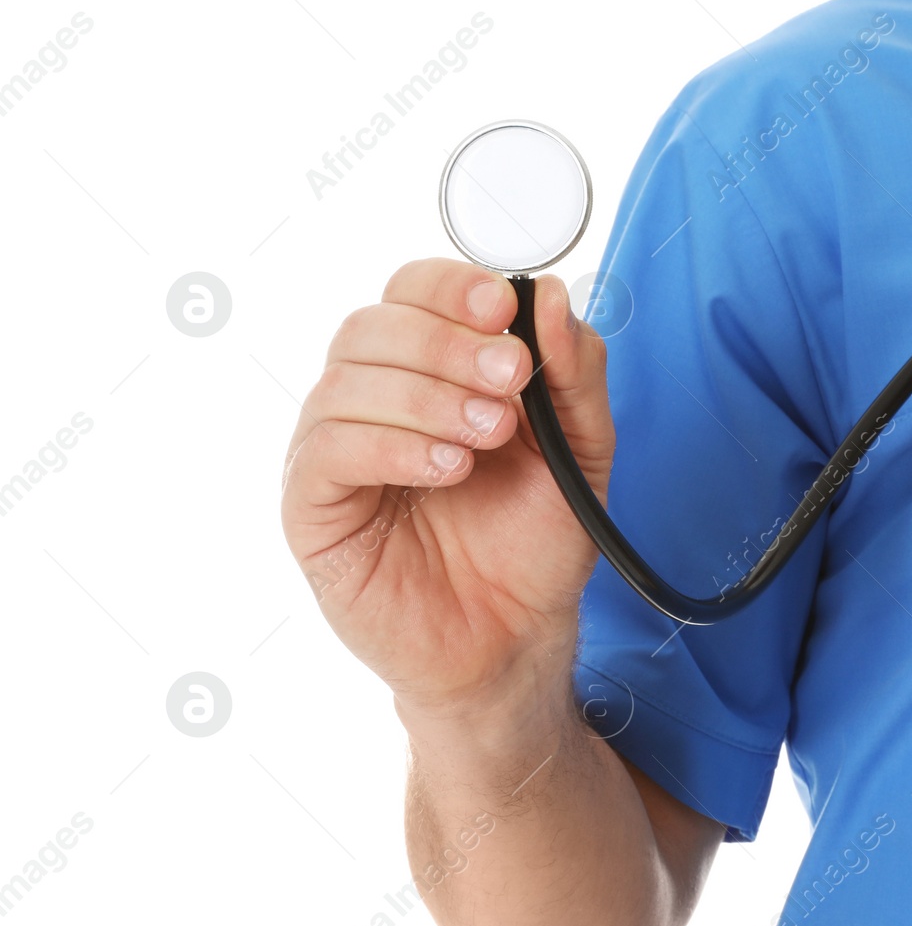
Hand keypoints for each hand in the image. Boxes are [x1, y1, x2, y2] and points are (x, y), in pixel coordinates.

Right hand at [281, 260, 612, 728]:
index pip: (412, 291)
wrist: (515, 638)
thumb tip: (554, 296)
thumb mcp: (582, 448)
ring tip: (489, 436)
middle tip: (511, 380)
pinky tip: (448, 468)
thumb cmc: (536, 543)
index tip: (505, 307)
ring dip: (428, 394)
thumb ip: (574, 372)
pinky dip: (393, 444)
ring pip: (347, 378)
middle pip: (374, 324)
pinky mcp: (314, 508)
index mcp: (430, 371)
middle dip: (449, 342)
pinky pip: (328, 447)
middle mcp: (373, 399)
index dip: (453, 287)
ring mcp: (335, 450)